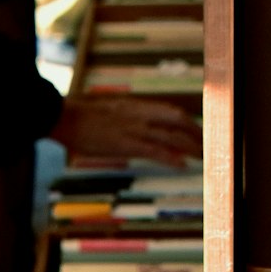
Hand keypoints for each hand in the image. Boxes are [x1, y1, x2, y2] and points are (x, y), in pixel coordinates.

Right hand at [54, 96, 201, 168]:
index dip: (186, 121)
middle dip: (195, 132)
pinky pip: (155, 151)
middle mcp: (139, 114)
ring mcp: (134, 128)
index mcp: (134, 106)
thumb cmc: (77, 116)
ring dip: (190, 147)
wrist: (62, 116)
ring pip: (171, 136)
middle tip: (208, 144)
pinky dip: (171, 158)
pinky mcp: (126, 143)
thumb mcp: (104, 112)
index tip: (196, 130)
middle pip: (177, 120)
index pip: (169, 110)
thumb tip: (126, 126)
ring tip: (204, 157)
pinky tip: (183, 165)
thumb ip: (121, 118)